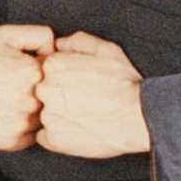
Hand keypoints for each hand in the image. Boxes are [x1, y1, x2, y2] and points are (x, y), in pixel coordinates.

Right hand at [0, 23, 54, 150]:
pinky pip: (31, 136)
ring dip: (32, 111)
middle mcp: (31, 100)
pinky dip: (22, 127)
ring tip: (7, 100)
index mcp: (34, 72)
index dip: (39, 69)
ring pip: (43, 118)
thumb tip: (58, 51)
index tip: (20, 70)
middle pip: (51, 97)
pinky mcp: (13, 142)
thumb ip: (39, 35)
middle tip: (12, 86)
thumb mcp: (6, 35)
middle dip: (38, 91)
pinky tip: (4, 114)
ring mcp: (22, 124)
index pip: (56, 73)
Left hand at [34, 31, 149, 157]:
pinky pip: (44, 136)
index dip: (61, 78)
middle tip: (80, 102)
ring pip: (42, 114)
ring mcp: (47, 114)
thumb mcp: (106, 50)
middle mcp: (45, 88)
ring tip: (81, 117)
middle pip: (41, 92)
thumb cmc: (125, 83)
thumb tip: (58, 44)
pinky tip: (77, 130)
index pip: (44, 70)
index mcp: (54, 64)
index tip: (76, 85)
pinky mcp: (53, 138)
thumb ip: (77, 42)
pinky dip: (57, 135)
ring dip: (56, 116)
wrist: (139, 117)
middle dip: (56, 96)